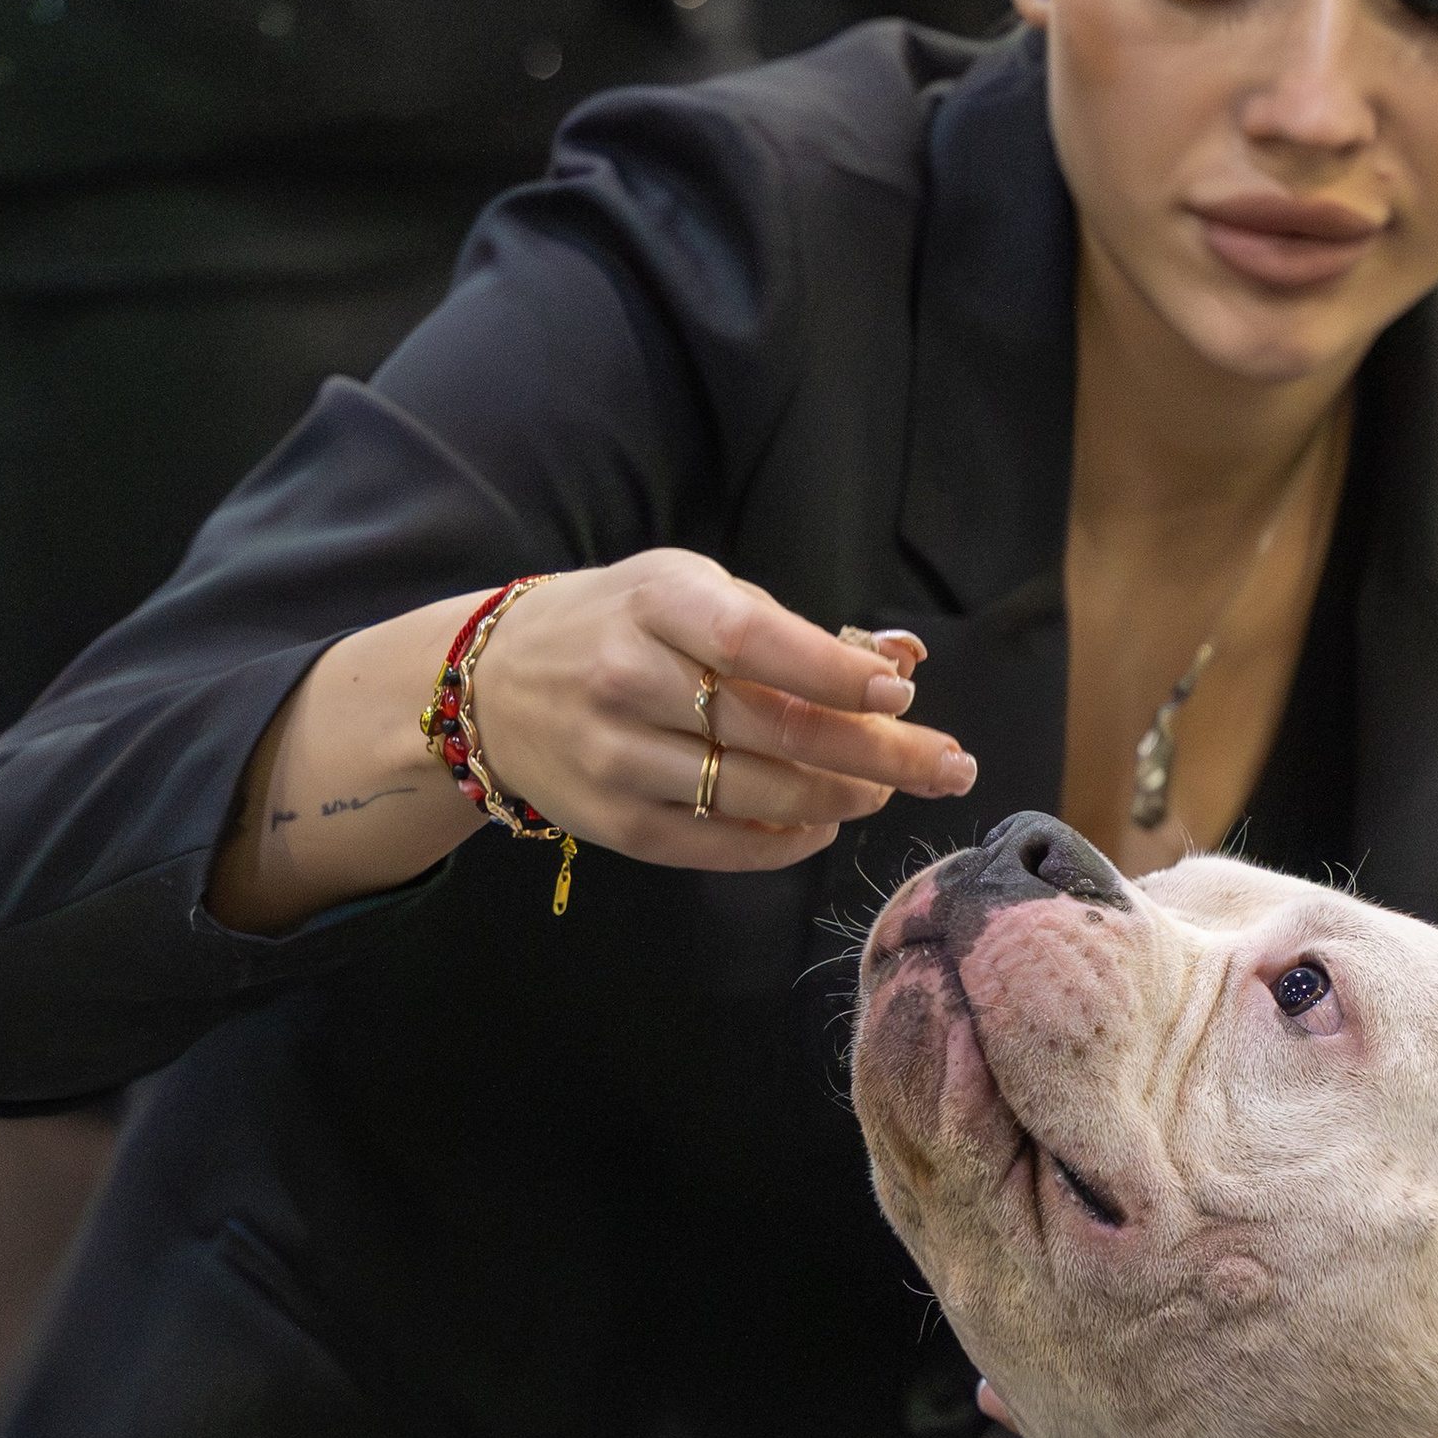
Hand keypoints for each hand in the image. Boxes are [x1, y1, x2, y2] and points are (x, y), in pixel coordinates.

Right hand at [471, 555, 971, 868]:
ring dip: (839, 797)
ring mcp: (615, 756)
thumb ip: (788, 627)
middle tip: (947, 766)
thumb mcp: (688, 592)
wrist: (490, 686)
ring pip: (754, 793)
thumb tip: (901, 659)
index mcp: (653, 602)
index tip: (900, 693)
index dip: (833, 671)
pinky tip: (823, 822)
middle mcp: (627, 678)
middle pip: (772, 728)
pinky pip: (719, 845)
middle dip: (875, 753)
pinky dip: (785, 840)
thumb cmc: (618, 626)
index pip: (754, 640)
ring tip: (886, 789)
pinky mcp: (613, 821)